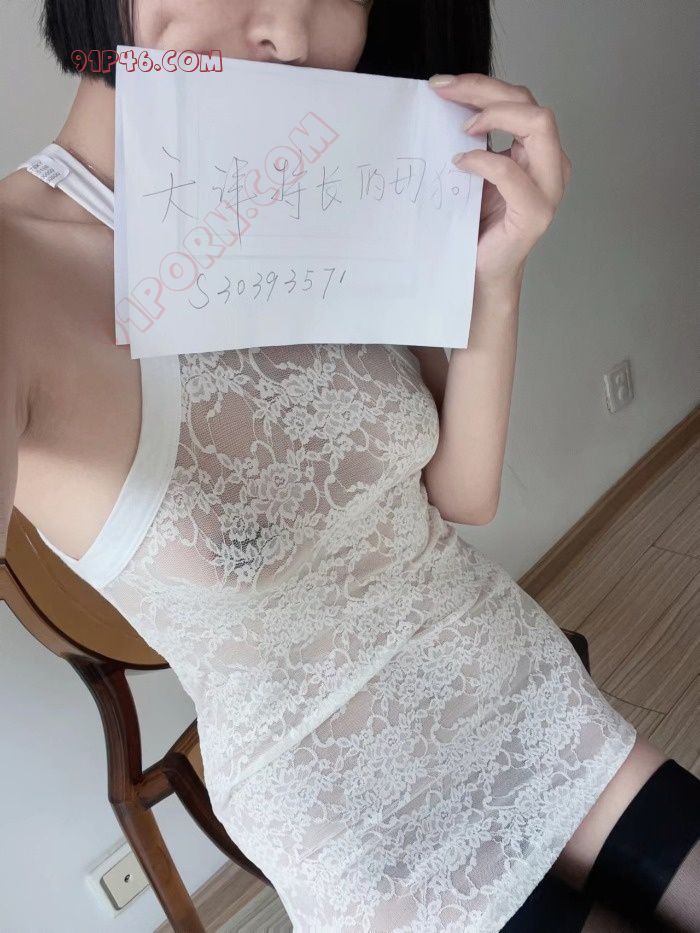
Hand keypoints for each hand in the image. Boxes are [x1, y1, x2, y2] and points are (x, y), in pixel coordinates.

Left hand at [429, 73, 571, 292]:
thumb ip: (473, 140)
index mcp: (537, 150)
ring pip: (538, 125)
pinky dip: (484, 160)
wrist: (479, 272)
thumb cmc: (476, 224)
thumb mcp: (474, 172)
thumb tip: (445, 100)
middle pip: (530, 104)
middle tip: (444, 91)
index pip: (519, 100)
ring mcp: (548, 188)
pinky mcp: (534, 213)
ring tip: (460, 127)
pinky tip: (460, 162)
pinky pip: (512, 173)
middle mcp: (551, 163)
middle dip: (485, 91)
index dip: (482, 85)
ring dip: (494, 115)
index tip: (442, 84)